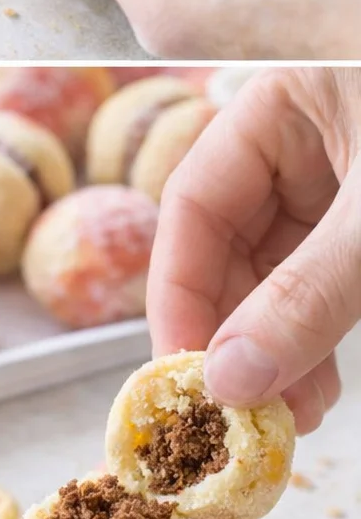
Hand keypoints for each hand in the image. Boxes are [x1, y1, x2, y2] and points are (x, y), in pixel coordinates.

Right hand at [147, 66, 360, 432]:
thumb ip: (311, 295)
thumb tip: (231, 380)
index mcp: (280, 100)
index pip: (195, 201)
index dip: (180, 292)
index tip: (185, 374)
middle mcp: (299, 137)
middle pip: (231, 244)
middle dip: (236, 334)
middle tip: (239, 413)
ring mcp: (337, 177)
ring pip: (279, 271)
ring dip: (278, 347)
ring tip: (288, 418)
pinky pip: (324, 279)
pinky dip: (317, 333)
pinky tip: (314, 388)